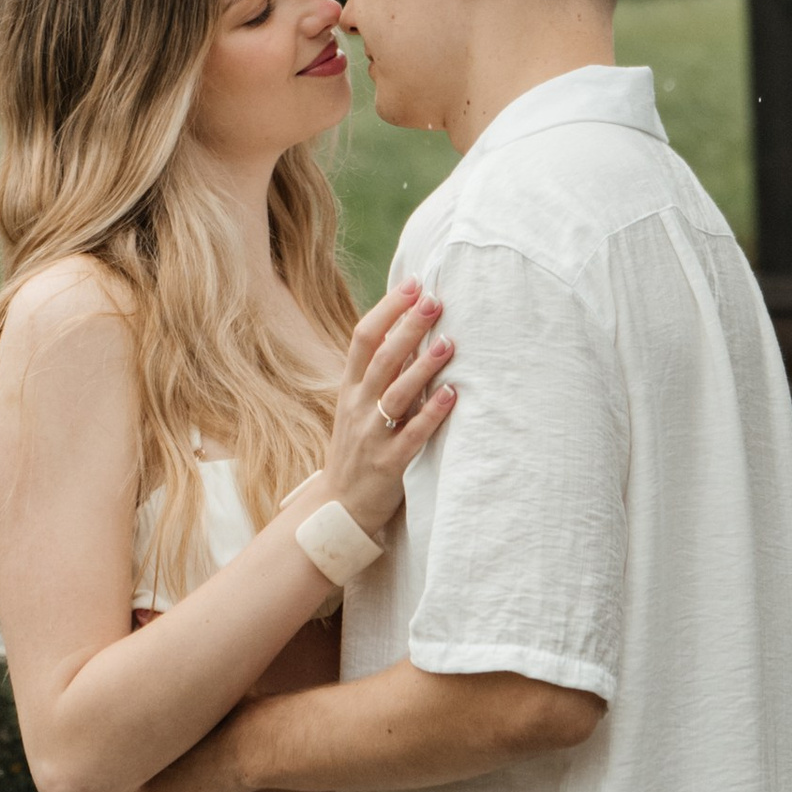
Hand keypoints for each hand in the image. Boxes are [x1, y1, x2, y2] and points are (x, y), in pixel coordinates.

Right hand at [325, 281, 455, 535]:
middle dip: (409, 327)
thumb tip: (412, 326)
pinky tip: (452, 394)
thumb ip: (380, 371)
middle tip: (436, 300)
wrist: (339, 507)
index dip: (388, 309)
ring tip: (449, 342)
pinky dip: (432, 413)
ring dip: (423, 366)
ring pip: (397, 394)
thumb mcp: (358, 405)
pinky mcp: (388, 464)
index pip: (363, 339)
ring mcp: (371, 436)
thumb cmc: (358, 447)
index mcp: (350, 388)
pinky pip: (412, 435)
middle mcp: (357, 407)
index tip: (414, 283)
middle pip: (382, 359)